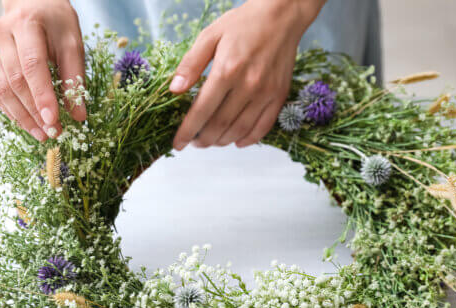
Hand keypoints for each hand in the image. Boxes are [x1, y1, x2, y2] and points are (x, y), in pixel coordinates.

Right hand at [0, 0, 85, 140]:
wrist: (31, 3)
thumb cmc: (55, 22)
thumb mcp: (72, 42)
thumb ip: (75, 78)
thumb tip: (79, 115)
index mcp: (26, 24)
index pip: (32, 65)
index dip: (42, 96)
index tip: (53, 120)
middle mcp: (2, 34)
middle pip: (15, 81)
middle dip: (34, 112)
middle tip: (52, 133)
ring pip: (2, 90)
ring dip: (23, 117)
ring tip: (42, 134)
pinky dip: (12, 111)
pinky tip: (27, 124)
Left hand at [170, 0, 323, 148]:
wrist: (281, 15)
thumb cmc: (243, 24)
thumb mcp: (210, 36)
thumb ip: (191, 64)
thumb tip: (174, 90)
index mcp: (226, 70)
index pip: (201, 111)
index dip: (187, 131)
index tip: (177, 144)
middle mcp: (248, 85)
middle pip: (220, 125)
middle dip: (203, 139)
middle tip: (194, 142)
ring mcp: (266, 93)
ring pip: (240, 130)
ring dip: (222, 141)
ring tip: (211, 141)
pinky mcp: (279, 96)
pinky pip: (263, 127)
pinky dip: (248, 140)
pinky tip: (236, 141)